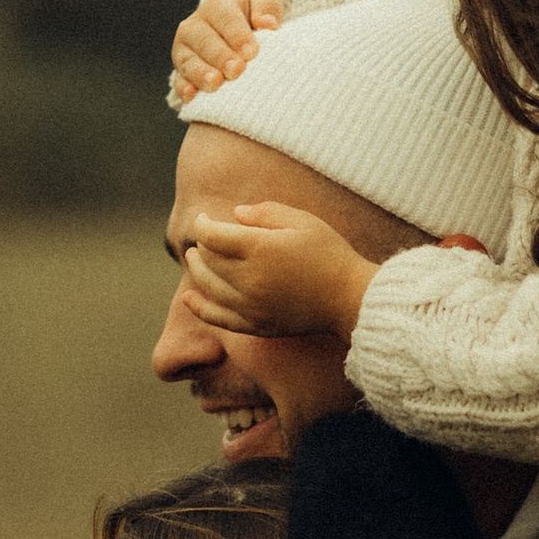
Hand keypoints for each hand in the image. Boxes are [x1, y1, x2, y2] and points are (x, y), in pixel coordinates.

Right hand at [171, 0, 282, 101]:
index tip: (251, 52)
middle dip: (221, 56)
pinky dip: (184, 88)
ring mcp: (185, 49)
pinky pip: (179, 80)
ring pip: (189, 60)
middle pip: (205, 41)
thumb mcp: (263, 3)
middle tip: (236, 70)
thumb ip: (266, 7)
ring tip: (216, 83)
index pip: (226, 18)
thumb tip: (268, 23)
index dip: (238, 35)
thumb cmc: (252, 16)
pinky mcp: (181, 71)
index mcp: (216, 6)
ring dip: (201, 73)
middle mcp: (195, 26)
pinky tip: (192, 96)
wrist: (235, 32)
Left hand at [180, 202, 378, 338]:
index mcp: (258, 249)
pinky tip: (189, 298)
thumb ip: (265, 213)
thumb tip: (234, 215)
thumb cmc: (329, 254)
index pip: (211, 235)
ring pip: (207, 287)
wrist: (349, 298)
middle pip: (207, 261)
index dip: (202, 223)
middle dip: (201, 246)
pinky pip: (218, 318)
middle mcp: (248, 280)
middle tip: (205, 238)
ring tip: (194, 259)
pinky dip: (200, 308)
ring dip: (196, 271)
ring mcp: (250, 306)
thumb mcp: (302, 221)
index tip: (204, 217)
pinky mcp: (256, 325)